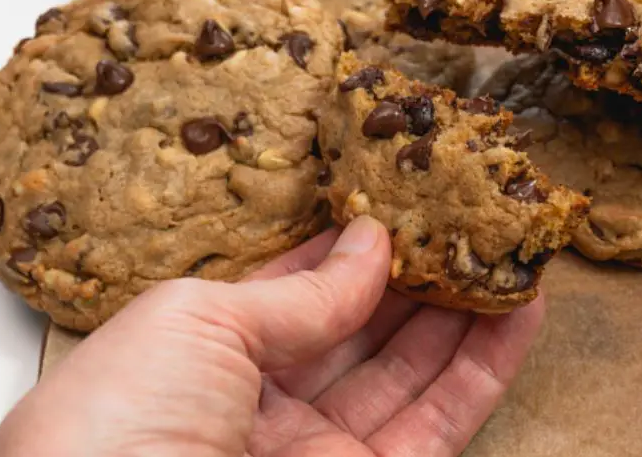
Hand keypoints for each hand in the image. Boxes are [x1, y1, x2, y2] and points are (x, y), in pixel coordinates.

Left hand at [0, 216, 544, 456]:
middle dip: (416, 279)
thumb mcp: (197, 321)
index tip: (400, 208)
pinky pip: (442, 422)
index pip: (300, 290)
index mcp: (212, 355)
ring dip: (465, 316)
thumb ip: (294, 291)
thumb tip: (367, 243)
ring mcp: (323, 449)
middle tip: (464, 227)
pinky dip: (486, 369)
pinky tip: (518, 314)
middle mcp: (269, 403)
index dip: (350, 252)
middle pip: (362, 330)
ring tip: (506, 259)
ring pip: (413, 373)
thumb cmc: (122, 416)